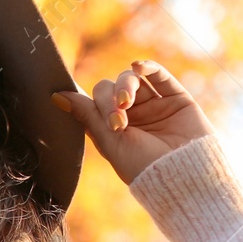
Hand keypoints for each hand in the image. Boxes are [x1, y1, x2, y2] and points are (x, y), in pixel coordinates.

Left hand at [51, 60, 216, 185]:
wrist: (186, 175)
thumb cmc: (144, 167)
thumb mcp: (110, 143)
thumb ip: (87, 116)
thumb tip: (56, 96)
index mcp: (112, 129)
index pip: (93, 102)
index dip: (92, 105)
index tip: (98, 118)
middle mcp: (132, 115)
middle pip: (109, 88)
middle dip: (109, 101)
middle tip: (118, 121)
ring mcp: (154, 105)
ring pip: (130, 79)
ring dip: (124, 86)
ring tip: (126, 103)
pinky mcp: (175, 97)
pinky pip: (159, 75)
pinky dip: (147, 67)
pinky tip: (138, 66)